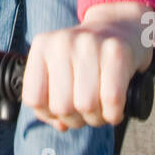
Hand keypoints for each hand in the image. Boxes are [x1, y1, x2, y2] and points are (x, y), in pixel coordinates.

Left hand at [21, 3, 154, 130]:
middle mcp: (62, 42)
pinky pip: (111, 100)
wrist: (120, 29)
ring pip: (86, 106)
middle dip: (76, 119)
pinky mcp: (116, 51)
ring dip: (96, 118)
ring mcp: (89, 44)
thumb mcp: (59, 70)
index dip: (49, 114)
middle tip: (86, 111)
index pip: (33, 99)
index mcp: (42, 47)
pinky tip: (114, 108)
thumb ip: (50, 100)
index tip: (64, 109)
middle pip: (61, 106)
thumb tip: (60, 124)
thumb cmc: (86, 60)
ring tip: (101, 109)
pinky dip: (114, 113)